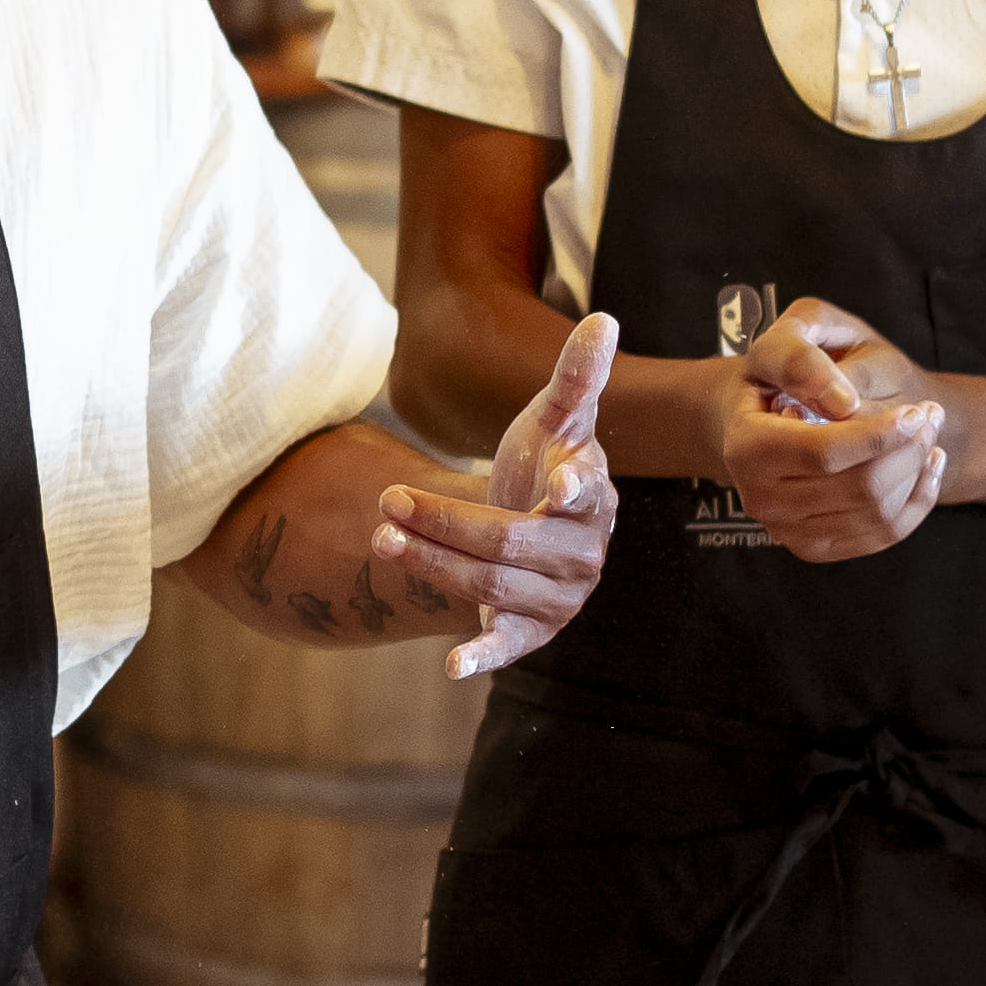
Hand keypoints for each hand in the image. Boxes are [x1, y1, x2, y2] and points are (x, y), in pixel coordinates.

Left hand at [368, 314, 620, 679]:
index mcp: (594, 498)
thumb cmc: (545, 463)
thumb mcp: (557, 417)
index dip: (576, 485)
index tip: (563, 478)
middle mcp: (582, 555)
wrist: (535, 523)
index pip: (586, 493)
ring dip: (435, 565)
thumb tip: (603, 319)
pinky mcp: (531, 632)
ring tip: (382, 537)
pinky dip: (481, 656)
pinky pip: (507, 647)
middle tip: (390, 498)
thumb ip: (576, 376)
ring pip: (492, 585)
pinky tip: (450, 666)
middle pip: (512, 541)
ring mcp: (558, 597)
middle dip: (448, 521)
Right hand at [716, 300, 948, 563]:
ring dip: (918, 471)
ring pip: (877, 515)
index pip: (824, 453)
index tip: (915, 411)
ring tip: (928, 434)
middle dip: (909, 450)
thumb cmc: (790, 366)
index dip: (879, 435)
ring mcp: (784, 529)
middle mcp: (758, 497)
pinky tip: (924, 465)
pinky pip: (882, 536)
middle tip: (930, 415)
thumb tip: (840, 404)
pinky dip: (917, 500)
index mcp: (746, 445)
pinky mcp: (813, 546)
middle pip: (860, 488)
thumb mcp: (795, 333)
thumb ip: (804, 358)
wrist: (769, 410)